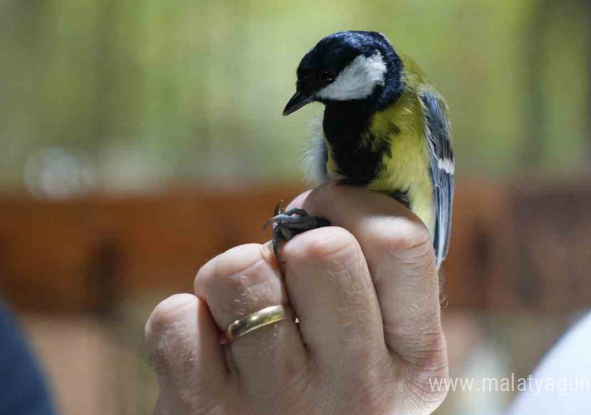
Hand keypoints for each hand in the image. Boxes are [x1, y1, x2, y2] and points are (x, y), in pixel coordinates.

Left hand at [145, 184, 448, 413]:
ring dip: (229, 277)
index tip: (324, 214)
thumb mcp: (374, 359)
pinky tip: (206, 354)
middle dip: (291, 246)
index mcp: (416, 366)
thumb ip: (369, 284)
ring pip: (239, 269)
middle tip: (284, 281)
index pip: (401, 241)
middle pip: (322, 250)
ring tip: (239, 317)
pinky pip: (175, 317)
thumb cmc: (319, 401)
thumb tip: (318, 196)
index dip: (352, 204)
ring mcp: (277, 407)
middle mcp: (358, 391)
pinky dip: (183, 322)